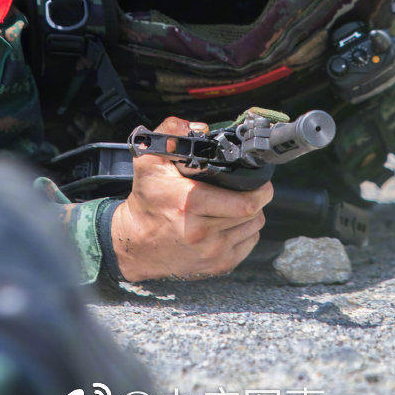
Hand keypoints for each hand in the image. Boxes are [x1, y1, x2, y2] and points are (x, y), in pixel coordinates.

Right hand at [111, 117, 271, 281]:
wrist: (134, 243)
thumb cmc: (146, 201)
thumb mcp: (149, 160)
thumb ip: (171, 132)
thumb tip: (199, 128)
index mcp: (189, 204)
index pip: (245, 202)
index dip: (260, 189)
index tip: (261, 181)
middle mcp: (202, 232)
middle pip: (253, 214)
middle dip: (257, 198)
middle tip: (252, 189)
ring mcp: (211, 253)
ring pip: (254, 228)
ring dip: (251, 215)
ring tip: (235, 204)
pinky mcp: (217, 266)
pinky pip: (248, 245)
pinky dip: (245, 232)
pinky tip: (230, 222)